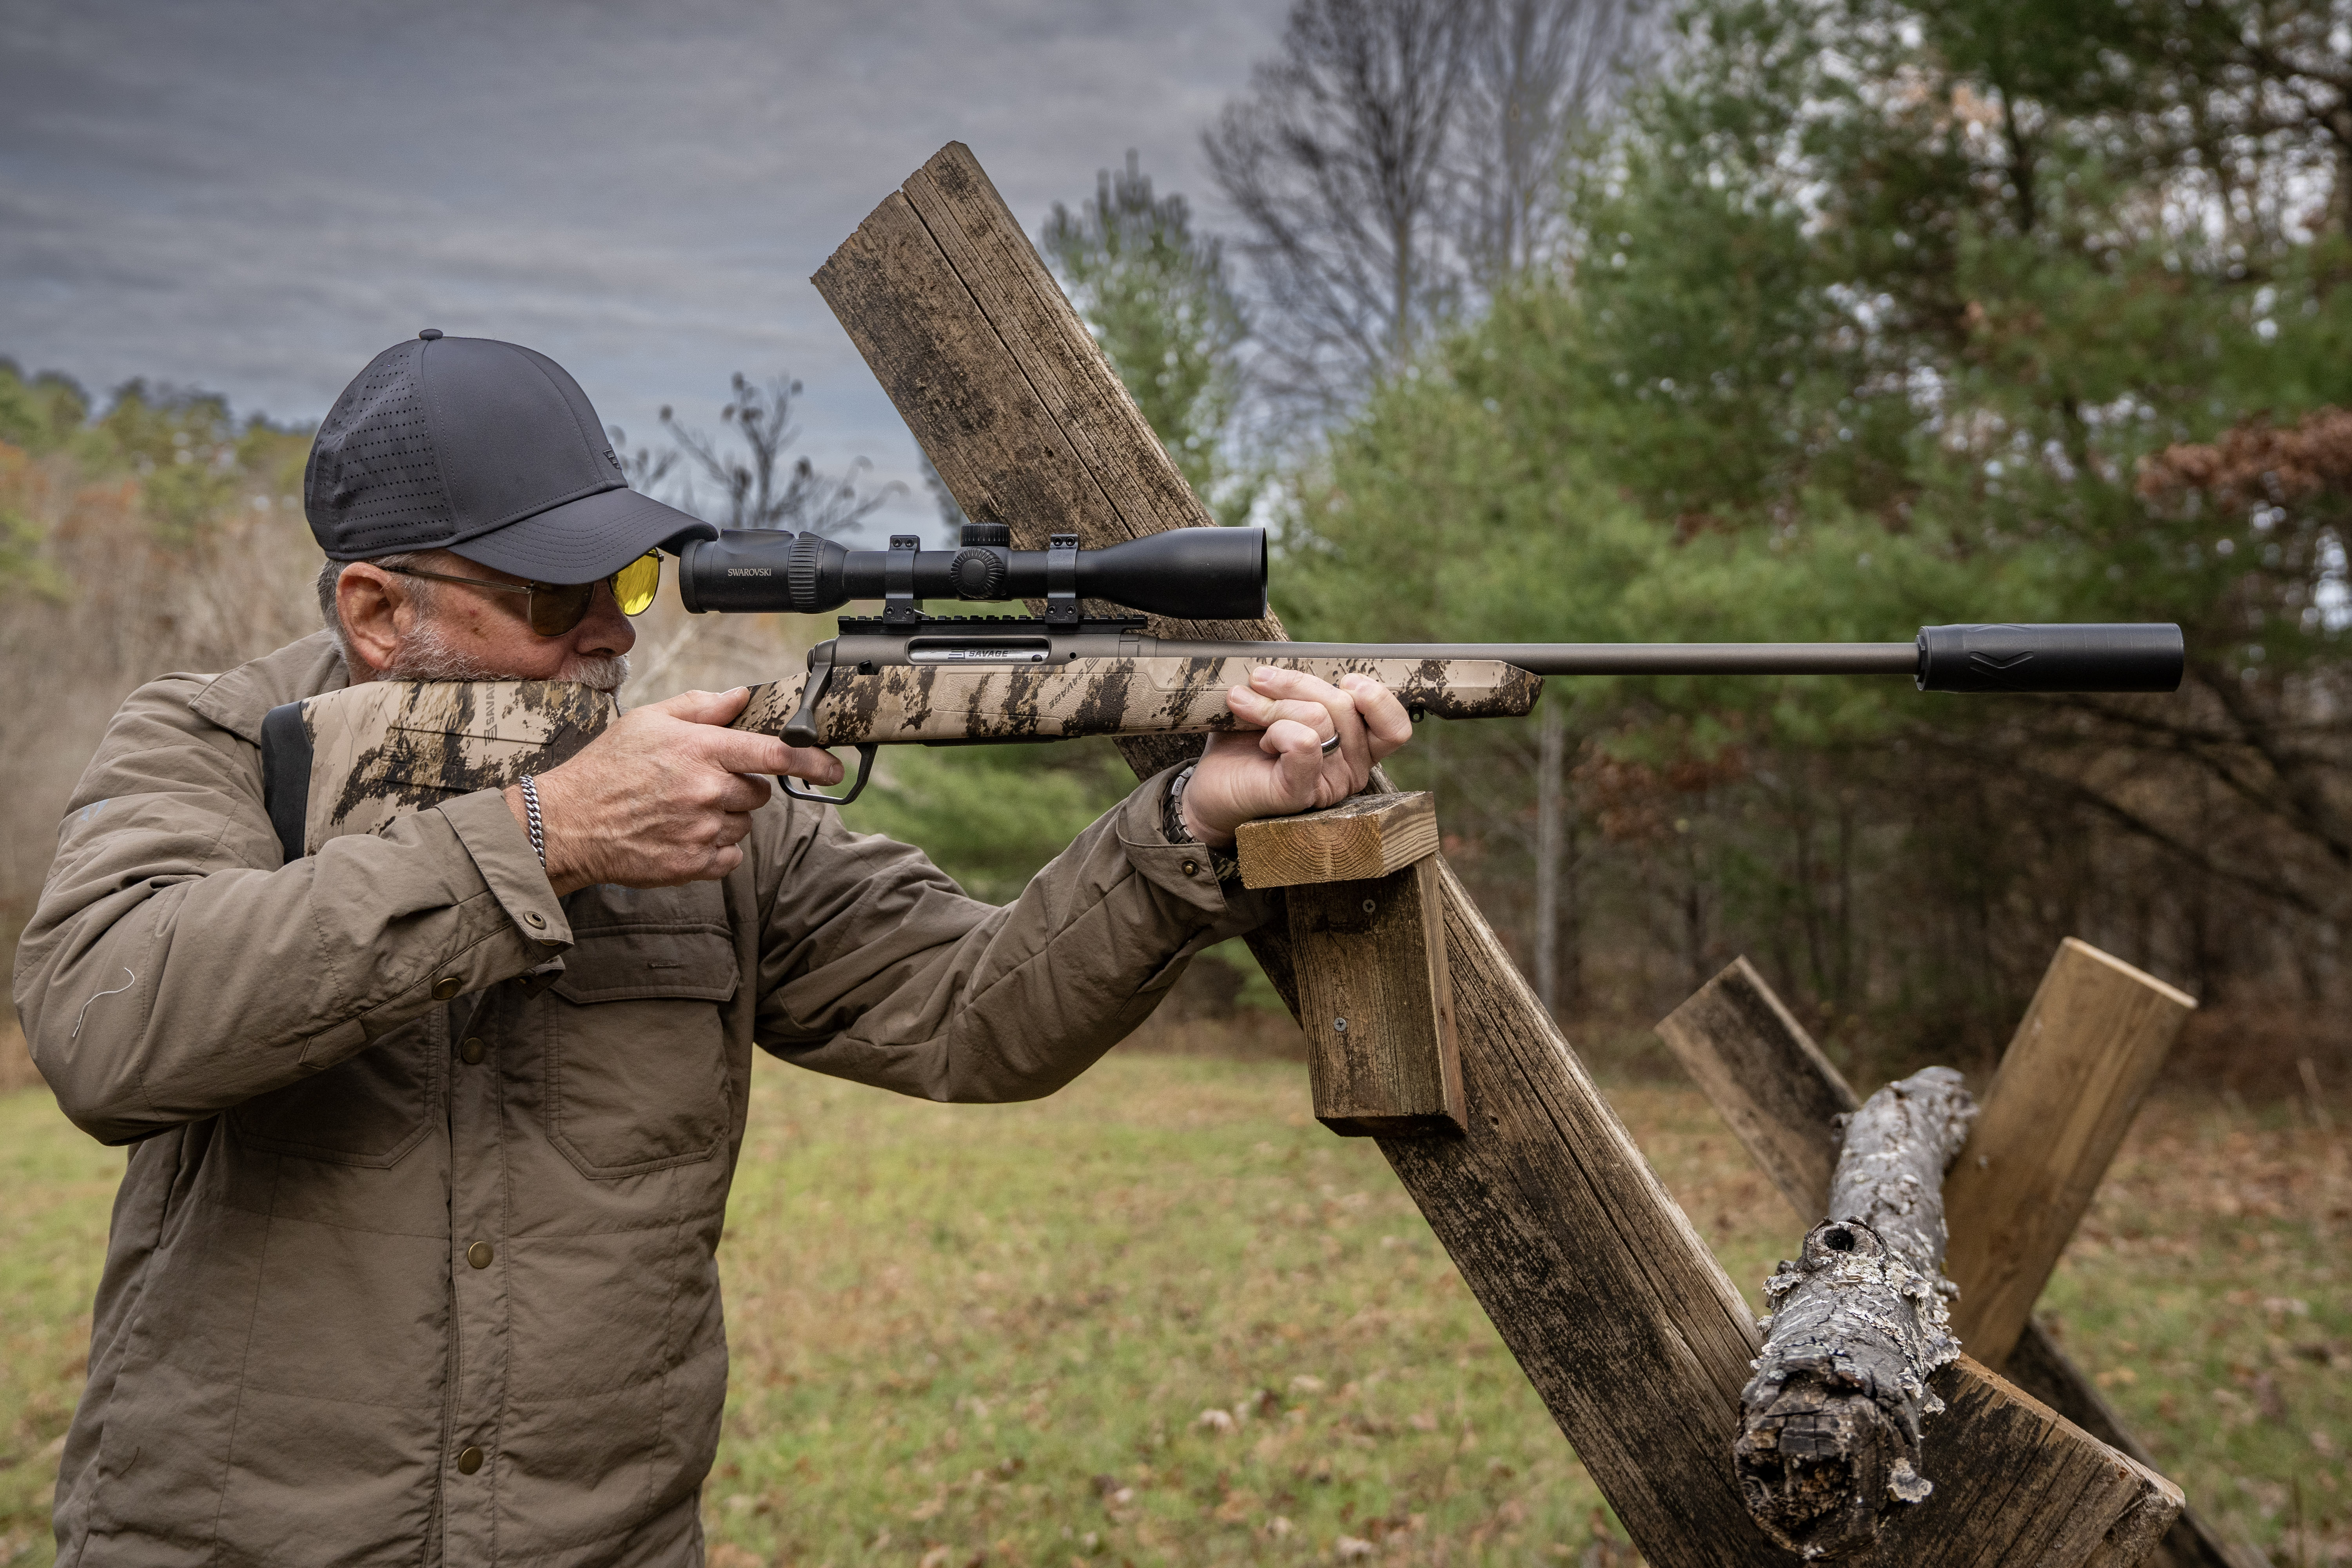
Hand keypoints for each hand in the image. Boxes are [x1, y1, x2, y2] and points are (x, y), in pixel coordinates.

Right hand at [504, 687, 843, 893]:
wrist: (568, 823)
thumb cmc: (607, 767)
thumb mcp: (650, 720)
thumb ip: (702, 706)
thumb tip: (742, 696)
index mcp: (703, 751)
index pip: (775, 754)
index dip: (813, 762)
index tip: (834, 768)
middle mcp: (709, 792)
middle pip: (759, 793)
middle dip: (740, 787)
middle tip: (700, 783)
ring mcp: (702, 831)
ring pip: (743, 824)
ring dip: (724, 817)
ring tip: (681, 808)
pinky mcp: (693, 865)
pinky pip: (729, 857)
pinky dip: (714, 848)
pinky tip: (681, 833)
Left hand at [1178, 667, 1414, 846]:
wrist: (1210, 788)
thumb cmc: (1246, 744)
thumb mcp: (1282, 705)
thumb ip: (1303, 689)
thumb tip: (1301, 658)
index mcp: (1356, 748)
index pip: (1395, 727)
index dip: (1377, 698)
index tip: (1346, 680)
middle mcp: (1351, 770)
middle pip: (1344, 705)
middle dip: (1293, 684)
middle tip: (1258, 683)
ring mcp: (1328, 785)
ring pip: (1319, 717)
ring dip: (1272, 705)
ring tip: (1246, 710)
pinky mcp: (1300, 793)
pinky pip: (1303, 742)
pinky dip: (1275, 729)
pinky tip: (1262, 742)